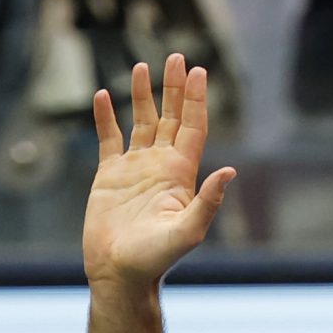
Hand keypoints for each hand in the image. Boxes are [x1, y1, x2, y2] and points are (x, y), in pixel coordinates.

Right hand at [85, 54, 236, 289]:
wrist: (120, 274)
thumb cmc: (156, 259)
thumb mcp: (188, 231)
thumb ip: (208, 201)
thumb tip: (231, 170)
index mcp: (180, 174)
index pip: (192, 127)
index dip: (196, 99)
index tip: (198, 71)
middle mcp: (160, 166)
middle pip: (170, 117)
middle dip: (173, 88)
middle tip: (176, 57)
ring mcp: (134, 169)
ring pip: (140, 123)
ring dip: (141, 96)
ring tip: (142, 66)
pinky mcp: (109, 177)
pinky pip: (108, 140)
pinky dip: (105, 118)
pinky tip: (101, 96)